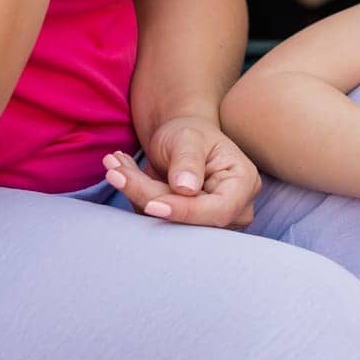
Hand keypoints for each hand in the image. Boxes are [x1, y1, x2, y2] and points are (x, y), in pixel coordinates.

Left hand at [104, 116, 262, 227]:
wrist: (180, 140)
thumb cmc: (190, 132)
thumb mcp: (188, 137)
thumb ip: (188, 160)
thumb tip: (186, 189)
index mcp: (243, 183)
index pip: (218, 210)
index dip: (185, 211)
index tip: (151, 204)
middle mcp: (234, 208)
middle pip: (191, 221)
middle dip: (150, 197)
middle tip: (115, 171)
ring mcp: (211, 220)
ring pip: (169, 224)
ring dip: (138, 195)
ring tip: (116, 166)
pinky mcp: (187, 227)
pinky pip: (158, 222)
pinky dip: (137, 199)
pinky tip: (125, 174)